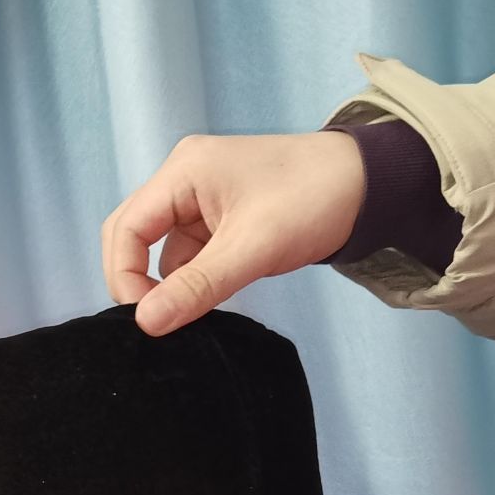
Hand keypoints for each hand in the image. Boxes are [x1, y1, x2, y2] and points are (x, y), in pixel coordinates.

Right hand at [101, 130, 366, 336]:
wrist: (371, 185)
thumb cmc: (316, 199)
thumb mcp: (253, 248)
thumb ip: (197, 287)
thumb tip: (146, 323)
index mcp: (184, 171)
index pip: (126, 228)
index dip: (123, 276)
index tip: (144, 319)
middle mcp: (184, 178)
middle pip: (134, 235)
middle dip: (138, 280)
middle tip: (156, 322)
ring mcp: (201, 197)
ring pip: (162, 250)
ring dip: (171, 283)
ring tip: (194, 312)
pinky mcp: (221, 216)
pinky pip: (190, 253)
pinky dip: (194, 278)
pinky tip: (213, 298)